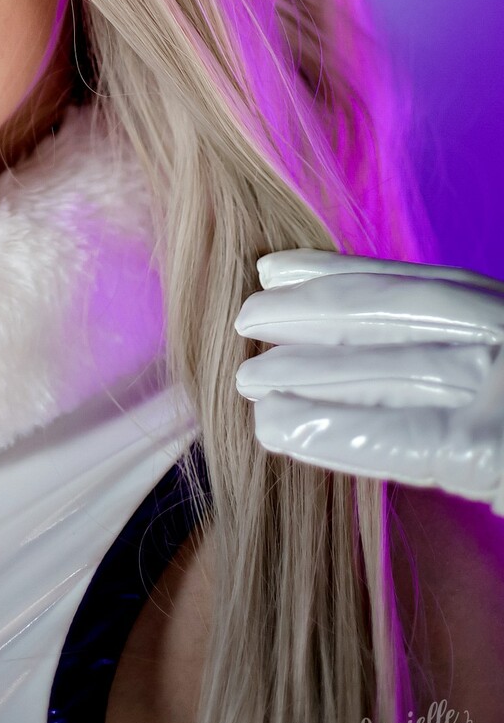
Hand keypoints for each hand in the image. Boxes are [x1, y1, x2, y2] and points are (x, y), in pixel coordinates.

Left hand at [234, 249, 503, 511]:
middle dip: (312, 316)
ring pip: (394, 370)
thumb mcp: (490, 385)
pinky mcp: (498, 452)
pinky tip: (279, 429)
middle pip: (399, 316)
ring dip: (309, 374)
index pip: (420, 287)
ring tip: (247, 381)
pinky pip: (405, 436)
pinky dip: (337, 430)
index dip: (339, 275)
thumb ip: (444, 355)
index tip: (274, 270)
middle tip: (243, 319)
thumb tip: (341, 348)